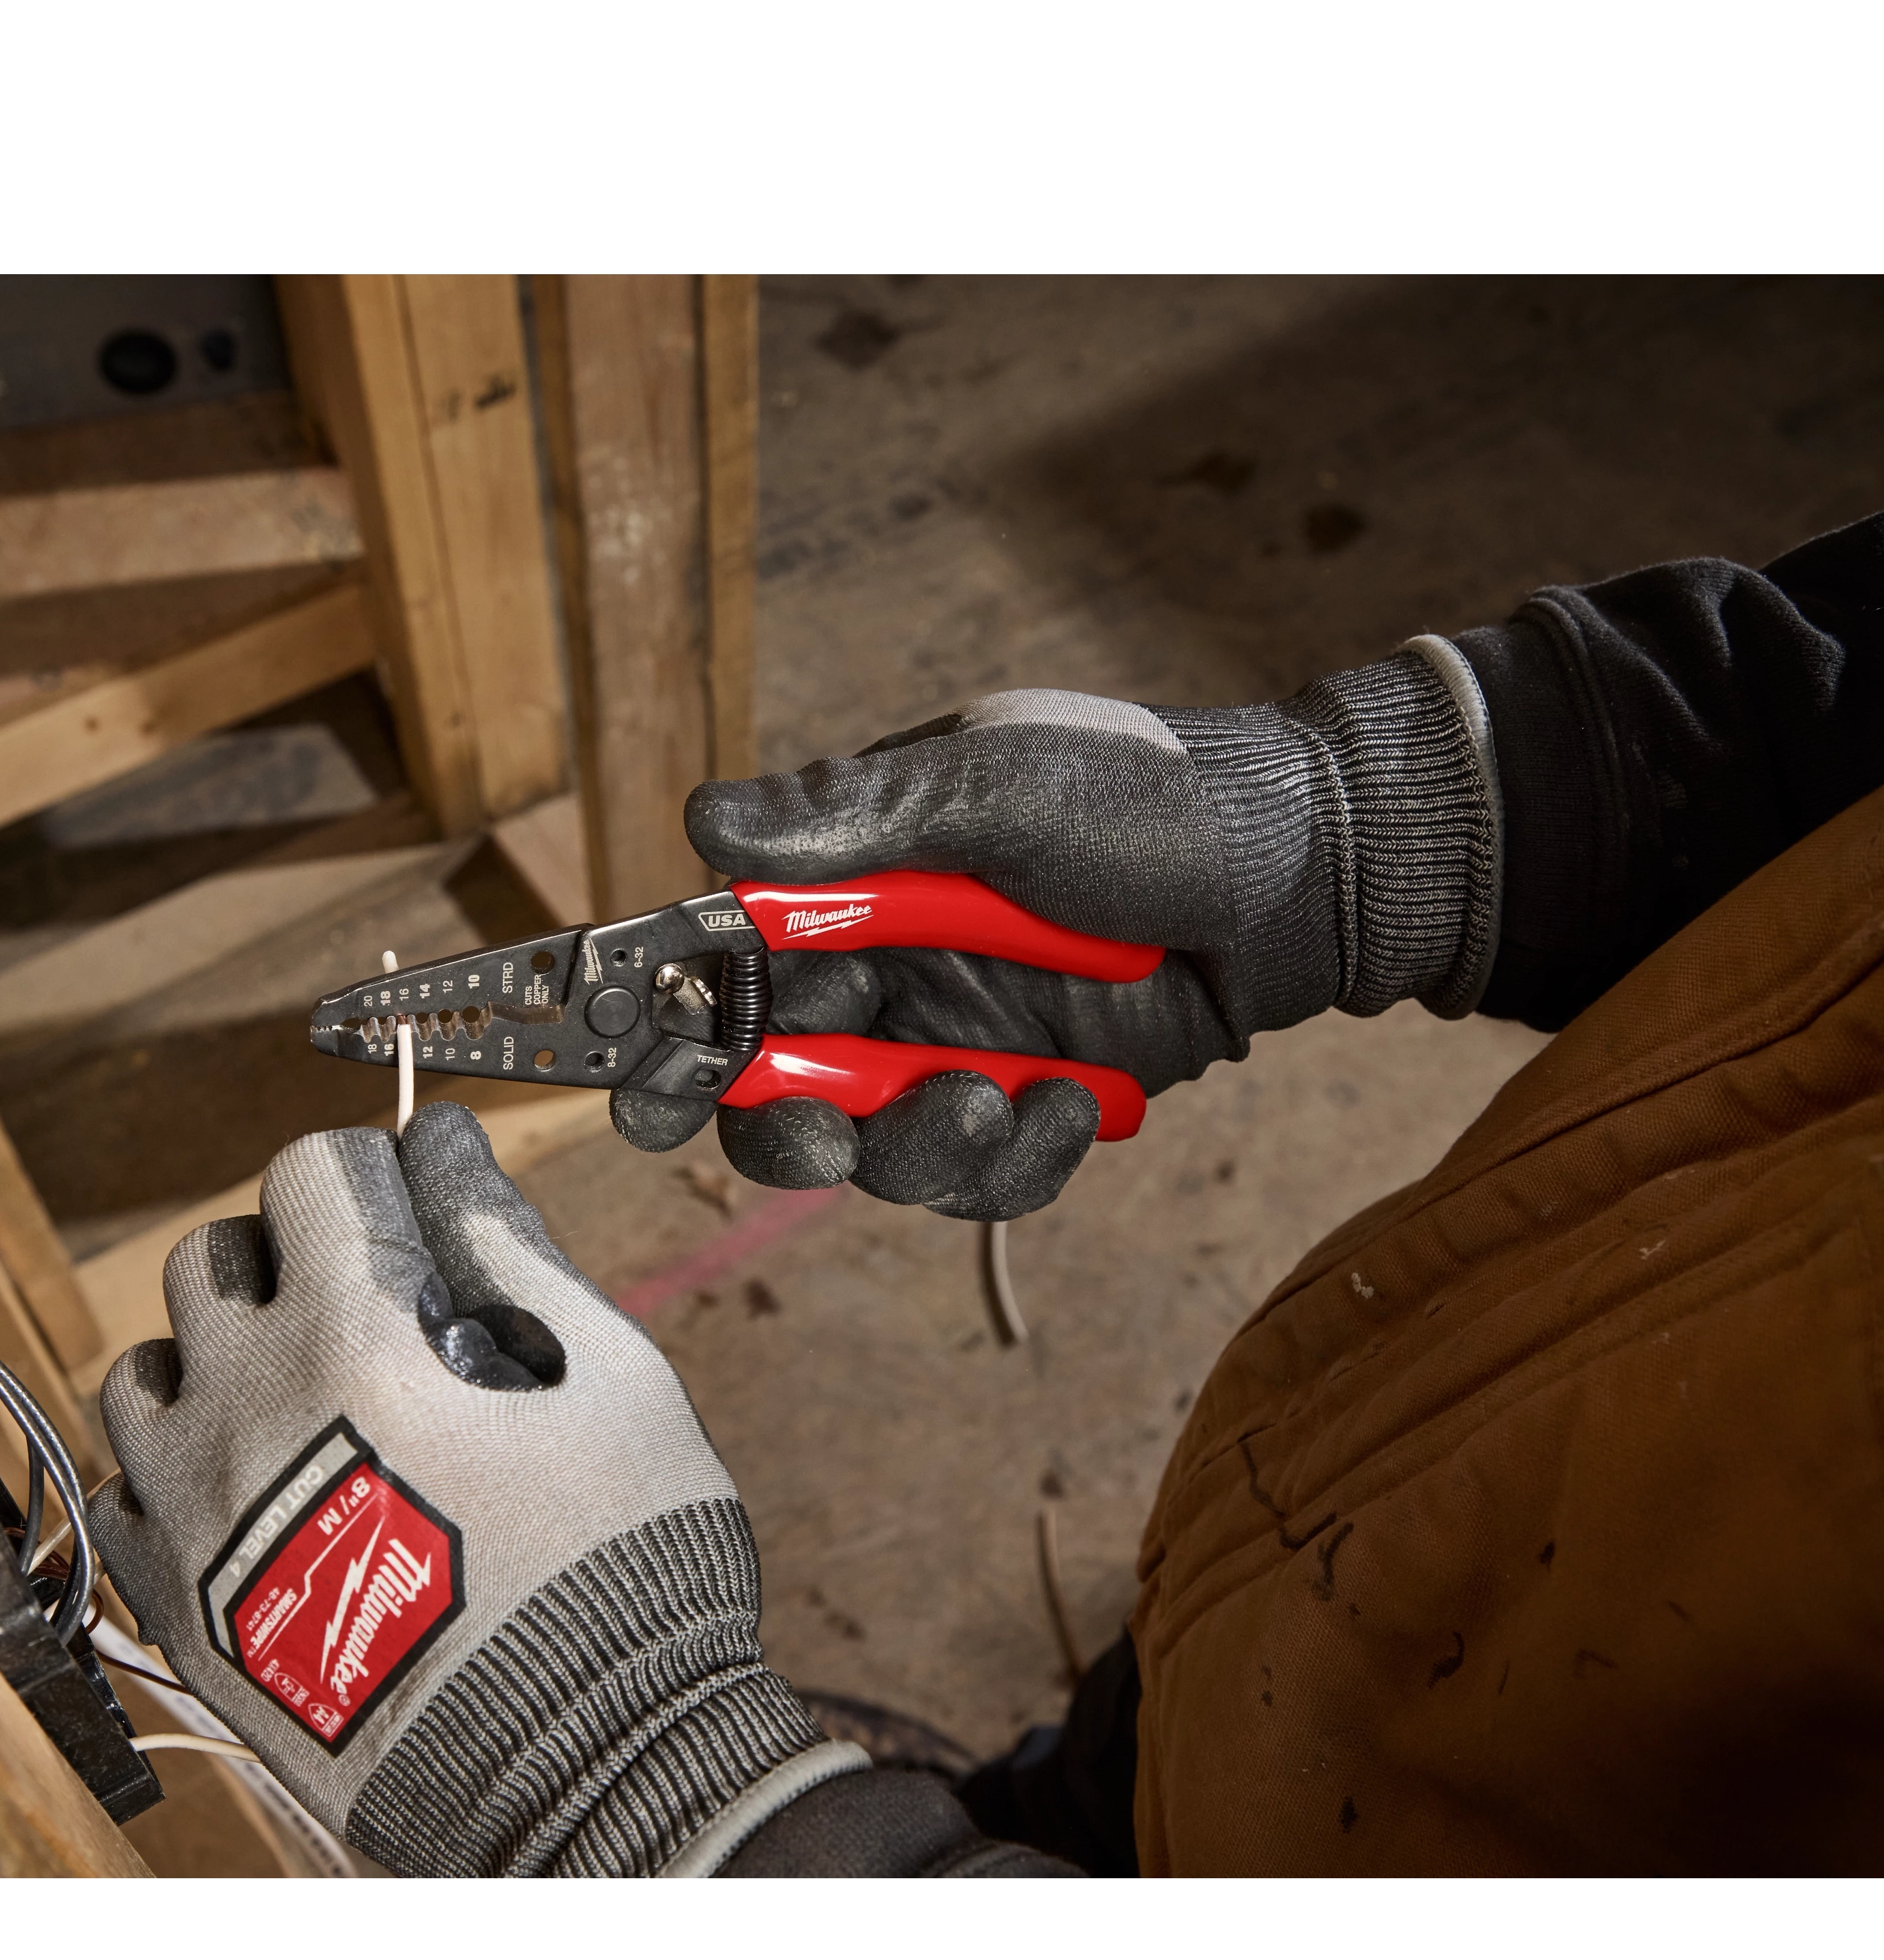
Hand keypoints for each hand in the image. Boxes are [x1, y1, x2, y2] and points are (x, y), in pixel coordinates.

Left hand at [88, 1103, 859, 1878]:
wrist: (588, 1770)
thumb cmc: (621, 1571)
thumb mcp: (610, 1379)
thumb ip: (512, 1246)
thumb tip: (450, 1149)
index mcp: (359, 1340)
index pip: (313, 1172)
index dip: (373, 1170)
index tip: (412, 1203)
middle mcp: (250, 1411)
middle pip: (211, 1257)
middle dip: (287, 1253)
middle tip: (368, 1307)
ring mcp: (198, 1515)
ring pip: (145, 1370)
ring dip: (216, 1357)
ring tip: (305, 1398)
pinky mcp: (183, 1610)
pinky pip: (124, 1498)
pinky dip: (174, 1473)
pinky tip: (256, 1488)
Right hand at [616, 646, 1498, 1218]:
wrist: (1304, 875)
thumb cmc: (1155, 801)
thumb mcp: (1004, 785)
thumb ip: (856, 814)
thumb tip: (704, 820)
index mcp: (849, 878)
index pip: (722, 961)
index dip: (671, 1027)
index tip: (655, 1082)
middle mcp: (883, 969)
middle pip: (772, 1087)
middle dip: (787, 1129)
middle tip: (825, 1138)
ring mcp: (951, 1041)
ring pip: (873, 1149)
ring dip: (921, 1148)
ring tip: (998, 1105)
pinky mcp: (1021, 1100)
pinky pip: (975, 1174)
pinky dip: (1013, 1163)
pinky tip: (1069, 1111)